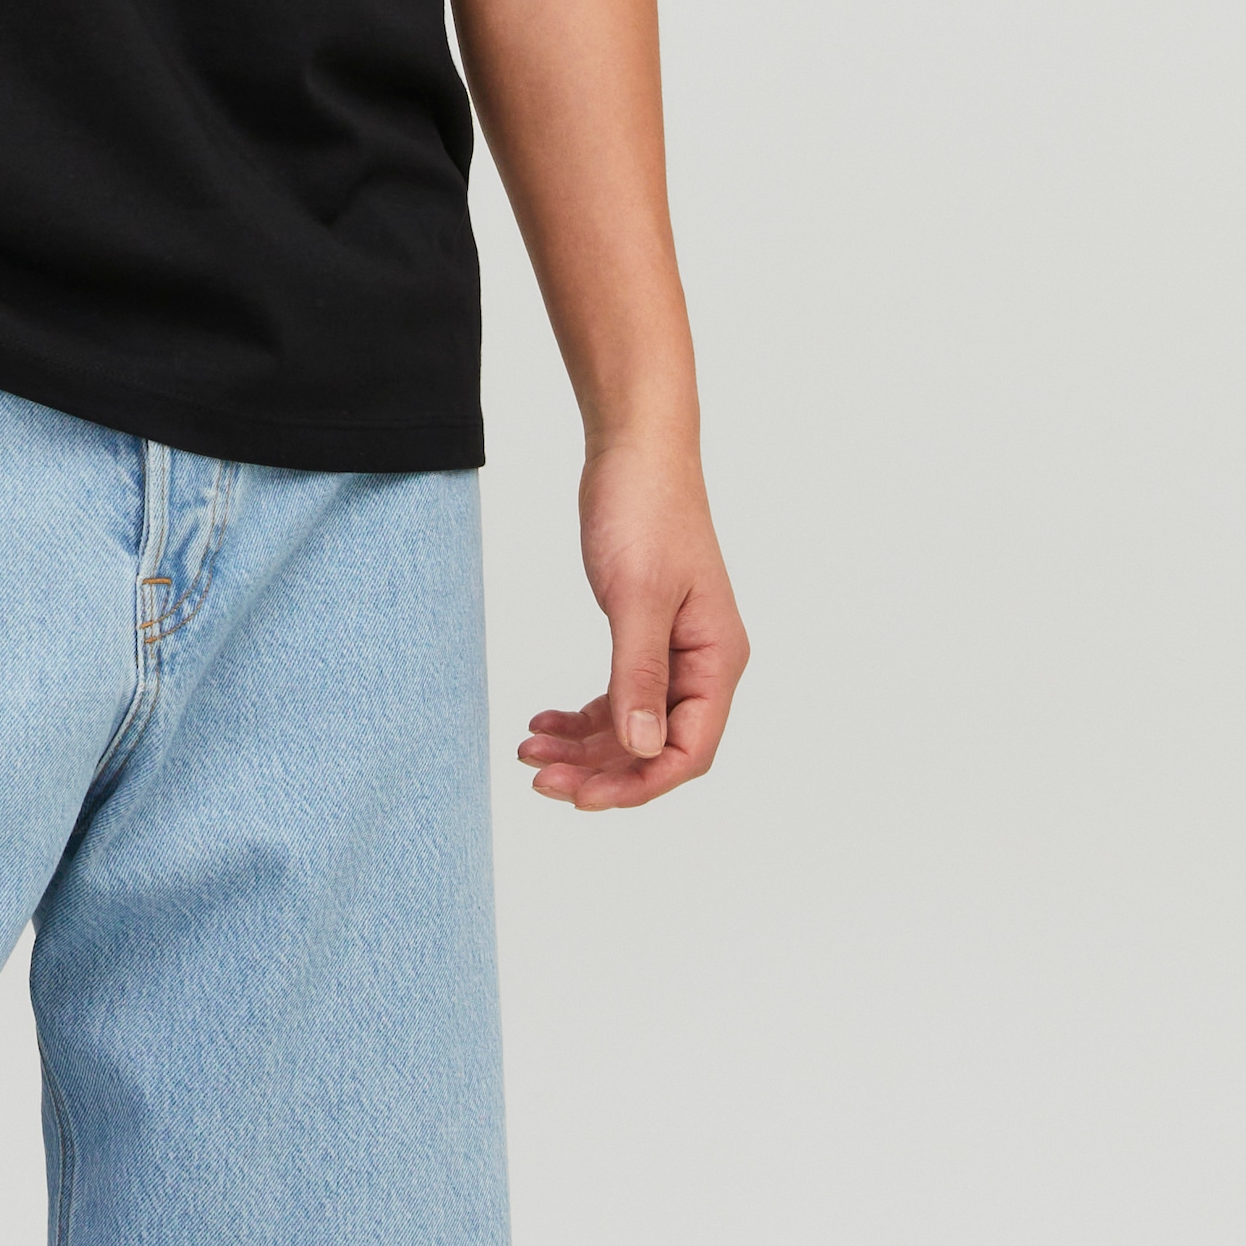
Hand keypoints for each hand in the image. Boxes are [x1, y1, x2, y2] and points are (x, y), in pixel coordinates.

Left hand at [518, 439, 747, 809]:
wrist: (634, 449)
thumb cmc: (645, 509)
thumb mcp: (637, 596)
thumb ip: (640, 675)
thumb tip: (645, 750)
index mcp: (716, 659)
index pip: (689, 750)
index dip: (639, 782)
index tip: (582, 797)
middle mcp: (702, 663)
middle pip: (656, 746)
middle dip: (600, 769)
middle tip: (540, 777)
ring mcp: (673, 649)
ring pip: (632, 724)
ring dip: (584, 745)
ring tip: (530, 750)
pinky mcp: (643, 632)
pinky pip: (618, 693)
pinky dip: (582, 714)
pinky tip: (544, 719)